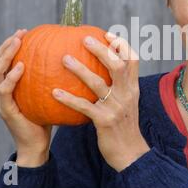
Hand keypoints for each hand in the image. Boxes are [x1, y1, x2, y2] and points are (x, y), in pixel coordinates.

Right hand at [0, 29, 51, 166]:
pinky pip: (5, 90)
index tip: (23, 32)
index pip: (2, 62)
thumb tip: (69, 60)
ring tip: (17, 42)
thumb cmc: (44, 118)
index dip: (9, 46)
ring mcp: (0, 100)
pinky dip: (11, 76)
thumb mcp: (46, 95)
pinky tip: (21, 66)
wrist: (36, 144)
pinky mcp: (5, 110)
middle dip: (6, 45)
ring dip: (5, 55)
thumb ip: (49, 79)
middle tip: (20, 33)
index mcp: (7, 87)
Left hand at [52, 33, 149, 171]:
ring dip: (80, 70)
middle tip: (84, 39)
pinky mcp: (104, 121)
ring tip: (64, 59)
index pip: (133, 61)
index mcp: (133, 88)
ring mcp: (116, 107)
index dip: (122, 46)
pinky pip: (83, 106)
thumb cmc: (124, 126)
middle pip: (117, 66)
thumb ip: (119, 88)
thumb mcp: (127, 104)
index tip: (108, 34)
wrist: (130, 153)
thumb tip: (104, 72)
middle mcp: (127, 94)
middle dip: (102, 50)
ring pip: (98, 83)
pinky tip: (54, 92)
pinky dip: (68, 98)